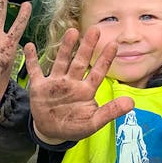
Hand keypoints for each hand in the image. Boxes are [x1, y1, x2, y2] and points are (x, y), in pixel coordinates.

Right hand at [25, 27, 134, 142]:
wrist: (51, 132)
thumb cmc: (74, 126)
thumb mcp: (94, 122)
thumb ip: (111, 112)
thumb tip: (132, 103)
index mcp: (86, 90)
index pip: (98, 72)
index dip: (105, 59)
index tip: (114, 44)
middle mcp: (72, 82)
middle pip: (81, 61)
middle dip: (87, 47)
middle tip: (95, 30)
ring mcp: (56, 83)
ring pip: (62, 61)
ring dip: (66, 48)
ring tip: (71, 31)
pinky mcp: (40, 87)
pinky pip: (35, 70)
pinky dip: (32, 59)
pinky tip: (29, 46)